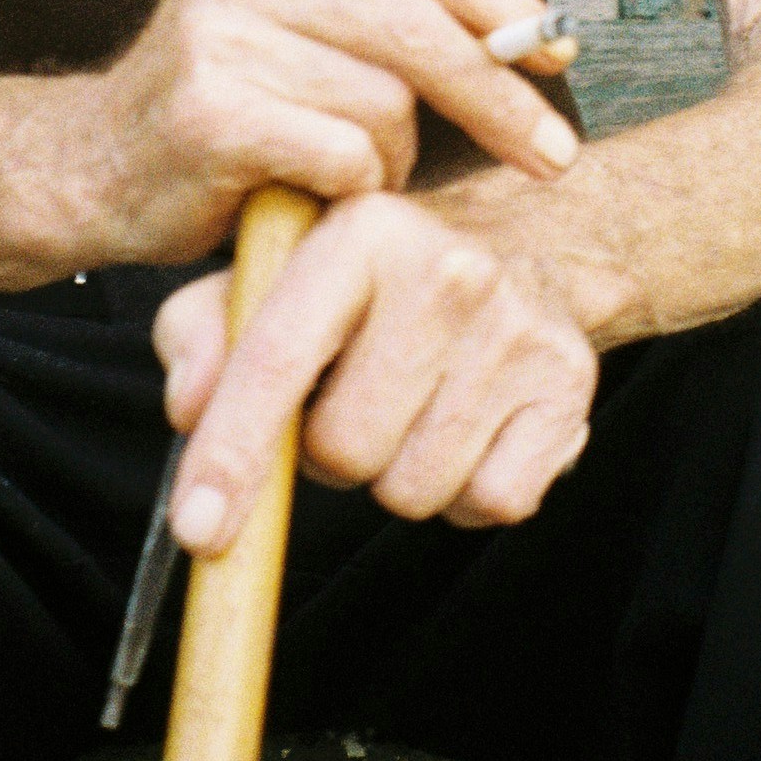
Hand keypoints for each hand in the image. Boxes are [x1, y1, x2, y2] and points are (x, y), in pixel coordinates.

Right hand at [80, 0, 579, 264]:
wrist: (90, 170)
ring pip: (387, 102)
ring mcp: (217, 33)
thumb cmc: (223, 101)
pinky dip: (353, 187)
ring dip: (392, 157)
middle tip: (552, 152)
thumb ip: (388, 3)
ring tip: (348, 170)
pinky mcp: (212, 114)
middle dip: (498, 94)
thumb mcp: (293, 21)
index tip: (555, 53)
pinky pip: (346, 155)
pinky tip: (314, 192)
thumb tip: (527, 15)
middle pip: (416, 26)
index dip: (499, 2)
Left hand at [154, 193, 597, 548]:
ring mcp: (518, 328)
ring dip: (395, 474)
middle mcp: (449, 270)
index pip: (277, 360)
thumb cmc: (371, 282)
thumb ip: (204, 332)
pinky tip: (465, 430)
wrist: (523, 245)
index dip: (231, 455)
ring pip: (413, 489)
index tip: (199, 528)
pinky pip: (490, 504)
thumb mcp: (275, 276)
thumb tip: (190, 407)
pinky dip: (465, 492)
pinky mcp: (570, 385)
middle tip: (349, 402)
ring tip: (409, 409)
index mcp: (361, 232)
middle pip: (344, 449)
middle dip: (327, 453)